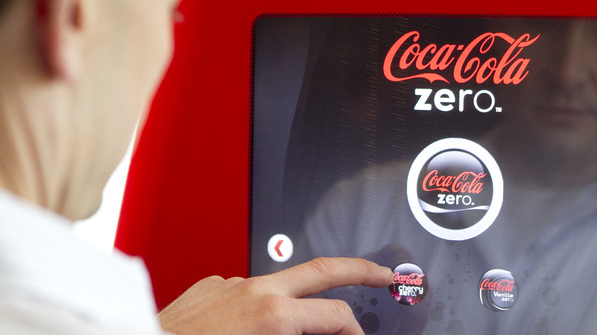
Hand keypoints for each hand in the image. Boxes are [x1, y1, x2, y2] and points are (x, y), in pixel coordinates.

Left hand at [158, 257, 392, 334]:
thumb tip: (331, 332)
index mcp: (272, 315)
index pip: (337, 316)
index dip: (356, 330)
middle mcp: (254, 291)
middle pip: (324, 269)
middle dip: (361, 269)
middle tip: (384, 274)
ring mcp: (231, 284)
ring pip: (281, 281)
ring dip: (301, 295)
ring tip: (311, 314)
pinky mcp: (209, 286)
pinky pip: (245, 290)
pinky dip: (257, 305)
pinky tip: (249, 327)